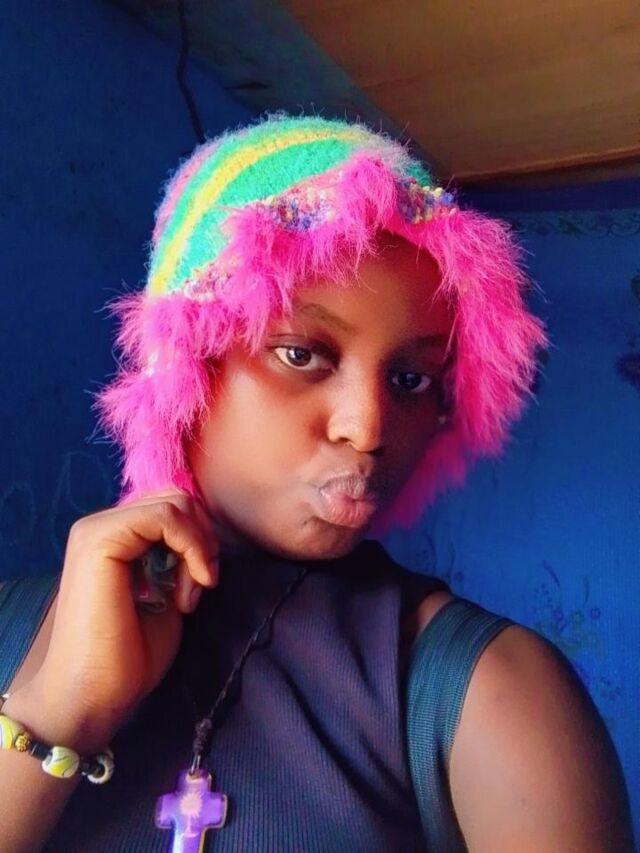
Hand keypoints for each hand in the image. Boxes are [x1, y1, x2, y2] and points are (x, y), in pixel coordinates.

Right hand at [20, 489, 218, 749]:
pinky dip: (192, 547)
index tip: (202, 583)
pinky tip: (189, 588)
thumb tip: (204, 533)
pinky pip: (165, 516)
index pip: (174, 506)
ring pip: (175, 502)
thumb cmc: (129, 655)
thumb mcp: (167, 592)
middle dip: (203, 538)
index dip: (200, 538)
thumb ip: (178, 557)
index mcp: (116, 537)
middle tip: (201, 585)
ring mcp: (96, 528)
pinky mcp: (99, 539)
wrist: (93, 696)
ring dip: (198, 547)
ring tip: (189, 595)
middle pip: (177, 497)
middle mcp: (102, 524)